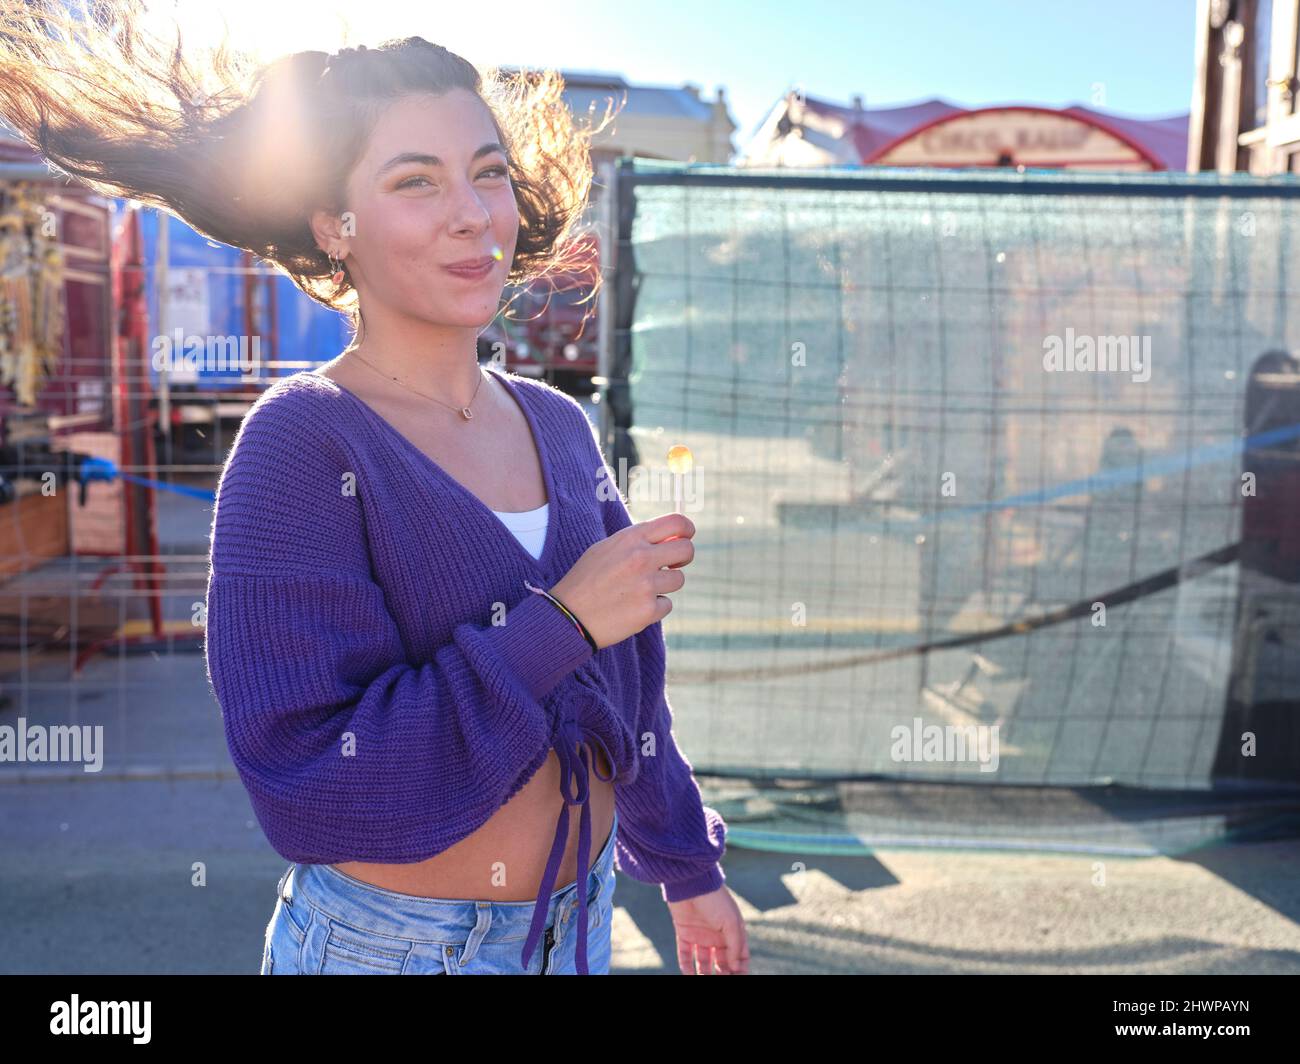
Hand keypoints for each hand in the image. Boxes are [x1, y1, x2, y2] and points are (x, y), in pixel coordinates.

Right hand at [549, 513, 695, 649]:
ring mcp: (646, 585)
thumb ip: (638, 540)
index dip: (687, 530)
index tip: (685, 538)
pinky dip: (654, 608)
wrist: (567, 615)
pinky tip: (632, 608)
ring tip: (639, 590)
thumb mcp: (607, 548)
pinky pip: (667, 605)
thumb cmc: (586, 579)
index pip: (677, 523)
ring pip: (678, 579)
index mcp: (631, 538)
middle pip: (687, 550)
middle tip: (671, 565)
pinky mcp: (648, 611)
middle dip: (683, 558)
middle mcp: (641, 558)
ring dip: (664, 585)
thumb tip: (674, 538)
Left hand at [665, 885, 748, 974]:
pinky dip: (686, 966)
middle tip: (722, 982)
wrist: (690, 882)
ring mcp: (700, 934)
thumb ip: (735, 945)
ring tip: (704, 981)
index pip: (739, 956)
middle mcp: (717, 935)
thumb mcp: (731, 922)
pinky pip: (685, 954)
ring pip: (703, 961)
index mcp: (732, 931)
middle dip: (723, 974)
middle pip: (722, 961)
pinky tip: (689, 975)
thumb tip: (736, 967)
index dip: (740, 969)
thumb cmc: (715, 899)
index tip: (739, 977)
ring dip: (704, 974)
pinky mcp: (684, 932)